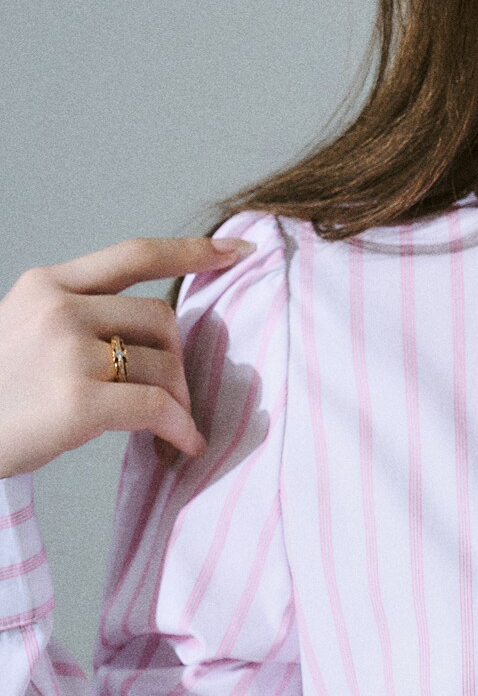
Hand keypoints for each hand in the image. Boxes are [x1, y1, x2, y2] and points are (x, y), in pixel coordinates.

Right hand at [0, 235, 254, 478]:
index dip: (191, 251)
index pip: (132, 254)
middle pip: (161, 319)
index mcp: (47, 285)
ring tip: (168, 425)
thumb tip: (157, 332)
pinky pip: (158, 408)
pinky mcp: (79, 401)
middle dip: (177, 359)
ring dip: (178, 399)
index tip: (236, 252)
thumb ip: (79, 317)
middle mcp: (59, 309)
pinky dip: (180, 428)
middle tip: (173, 395)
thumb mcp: (23, 330)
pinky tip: (183, 444)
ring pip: (164, 364)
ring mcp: (68, 353)